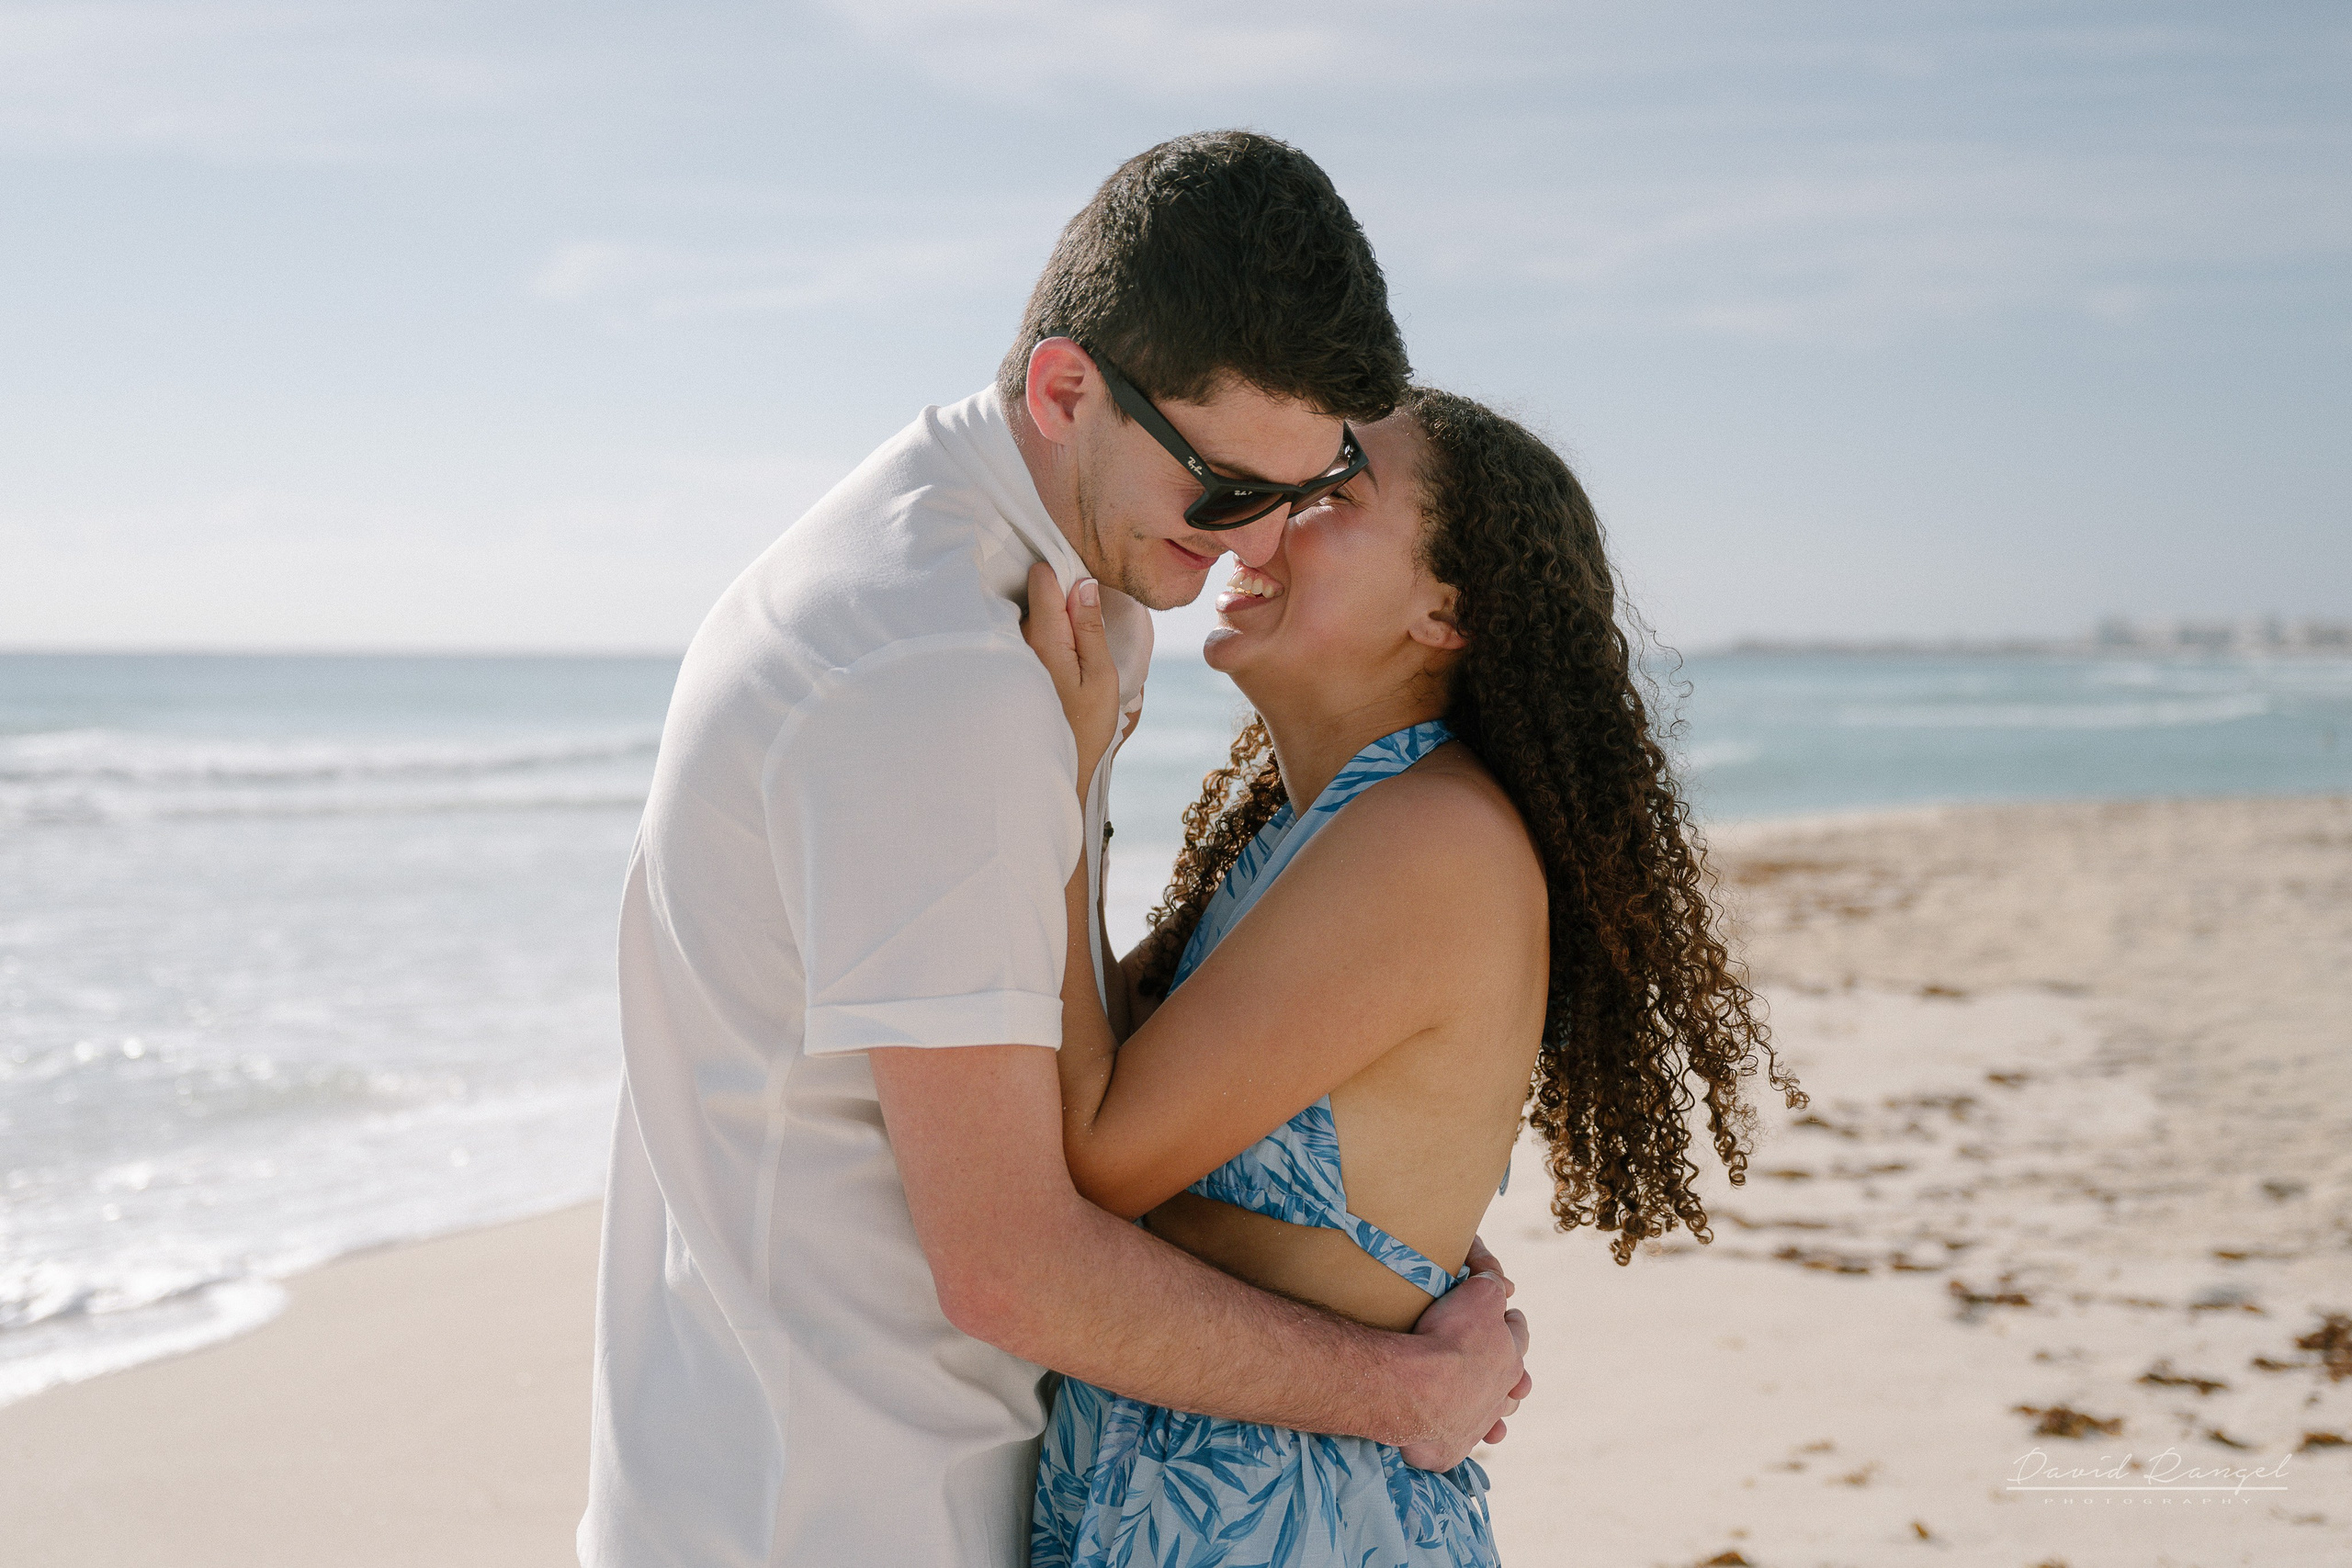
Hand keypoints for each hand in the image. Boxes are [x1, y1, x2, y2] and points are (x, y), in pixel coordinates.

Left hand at [1021, 562, 1120, 789]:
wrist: (1047, 770)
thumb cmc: (1082, 727)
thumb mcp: (1100, 677)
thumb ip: (1090, 627)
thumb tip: (1084, 583)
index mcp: (1043, 638)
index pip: (1042, 577)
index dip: (1064, 574)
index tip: (1083, 591)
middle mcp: (1016, 639)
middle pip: (1035, 595)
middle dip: (1060, 603)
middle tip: (1084, 633)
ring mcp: (1005, 652)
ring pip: (1029, 616)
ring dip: (1050, 624)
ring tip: (1070, 659)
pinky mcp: (1003, 665)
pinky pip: (1022, 637)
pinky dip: (1039, 642)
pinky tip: (1053, 670)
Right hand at [1397, 1238, 1532, 1471]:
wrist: (1417, 1391)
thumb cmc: (1448, 1338)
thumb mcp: (1478, 1293)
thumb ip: (1491, 1281)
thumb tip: (1503, 1282)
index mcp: (1512, 1354)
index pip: (1518, 1330)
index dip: (1508, 1318)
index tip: (1500, 1313)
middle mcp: (1503, 1392)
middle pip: (1515, 1378)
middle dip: (1506, 1366)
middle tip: (1490, 1357)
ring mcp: (1480, 1424)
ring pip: (1496, 1414)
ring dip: (1490, 1404)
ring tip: (1477, 1397)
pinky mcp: (1453, 1449)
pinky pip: (1464, 1442)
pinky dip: (1462, 1433)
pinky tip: (1453, 1428)